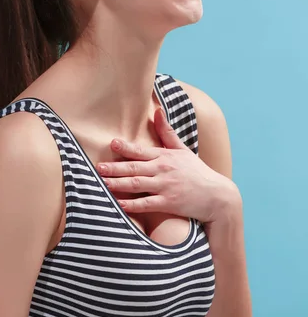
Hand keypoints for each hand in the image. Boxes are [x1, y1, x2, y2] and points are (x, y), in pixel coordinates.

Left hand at [97, 108, 237, 223]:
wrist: (217, 196)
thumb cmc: (197, 172)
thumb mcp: (183, 150)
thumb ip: (167, 132)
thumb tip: (157, 110)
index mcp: (165, 156)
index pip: (141, 151)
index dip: (126, 147)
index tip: (112, 143)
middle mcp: (163, 170)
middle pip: (134, 168)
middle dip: (115, 167)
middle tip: (98, 167)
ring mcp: (166, 187)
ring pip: (137, 185)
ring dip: (119, 184)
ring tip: (103, 183)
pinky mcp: (169, 203)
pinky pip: (147, 204)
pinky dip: (133, 205)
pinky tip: (120, 204)